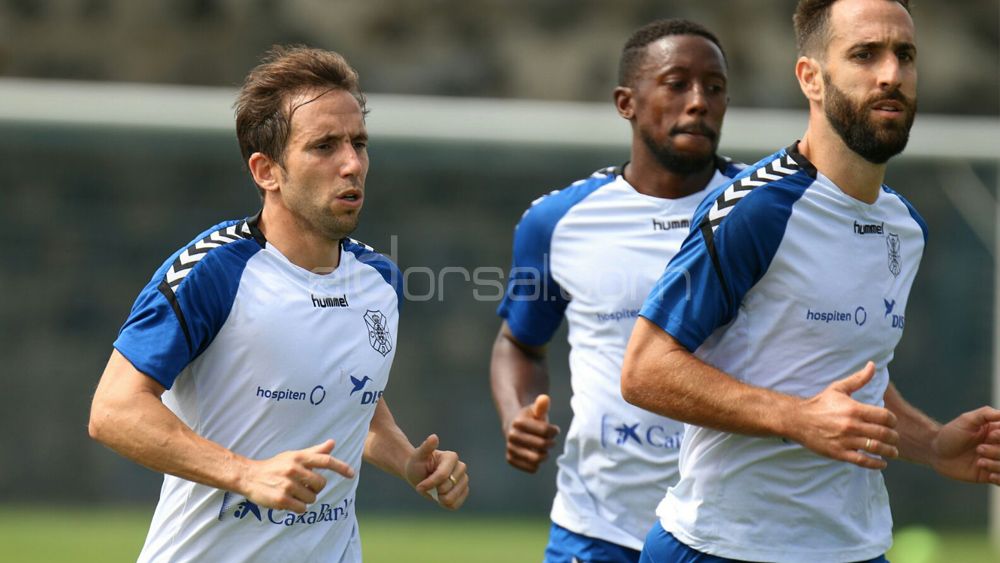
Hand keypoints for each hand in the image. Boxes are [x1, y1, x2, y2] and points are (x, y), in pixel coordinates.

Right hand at [240, 439, 354, 512]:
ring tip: (293, 493)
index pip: (325, 461)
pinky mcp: (281, 499)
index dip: (341, 467)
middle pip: (321, 484)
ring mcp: (287, 485)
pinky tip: (289, 501)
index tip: (351, 474)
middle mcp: (294, 469)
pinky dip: (299, 508)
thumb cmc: (276, 466)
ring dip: (306, 499)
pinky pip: (302, 509)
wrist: (249, 476)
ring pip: (312, 498)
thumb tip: (333, 443)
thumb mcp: (294, 455)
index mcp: (299, 457)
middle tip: (304, 486)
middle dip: (316, 488)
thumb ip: (315, 452)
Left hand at [404, 434, 468, 509]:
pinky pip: (456, 504)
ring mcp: (464, 480)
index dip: (429, 483)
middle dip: (434, 490)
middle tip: (427, 486)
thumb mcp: (418, 456)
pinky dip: (446, 504)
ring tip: (435, 491)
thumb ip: (426, 448)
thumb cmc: (417, 464)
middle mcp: (461, 467)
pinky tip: (440, 498)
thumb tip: (434, 437)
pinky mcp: (464, 491)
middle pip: (448, 487)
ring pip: (453, 497)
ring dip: (439, 498)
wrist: (418, 474)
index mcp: (451, 457)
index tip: (418, 487)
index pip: (443, 475)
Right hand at [503, 395, 559, 472]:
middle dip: (551, 443)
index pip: (545, 431)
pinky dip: (537, 464)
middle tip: (551, 442)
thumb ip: (541, 405)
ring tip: (544, 450)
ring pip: (537, 459)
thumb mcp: (536, 410)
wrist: (514, 429)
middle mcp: (511, 436)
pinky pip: (532, 468)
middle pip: (542, 445)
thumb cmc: (530, 419)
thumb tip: (544, 398)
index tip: (555, 430)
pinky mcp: (510, 460)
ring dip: (545, 455)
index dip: (554, 431)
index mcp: (518, 422)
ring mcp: (510, 448)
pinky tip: (536, 455)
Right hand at [789, 362, 898, 469]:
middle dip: (894, 437)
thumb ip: (859, 379)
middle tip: (895, 438)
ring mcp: (845, 440)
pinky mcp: (839, 453)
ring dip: (889, 451)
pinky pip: (863, 461)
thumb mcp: (838, 388)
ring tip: (893, 451)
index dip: (893, 421)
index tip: (892, 423)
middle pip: (884, 433)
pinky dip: (876, 463)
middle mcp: (851, 425)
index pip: (884, 416)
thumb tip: (873, 365)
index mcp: (854, 409)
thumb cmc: (820, 403)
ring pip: (876, 448)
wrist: (798, 419)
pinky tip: (882, 462)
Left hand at [933, 407, 999, 483]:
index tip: (991, 435)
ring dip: (996, 464)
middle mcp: (998, 446)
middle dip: (998, 451)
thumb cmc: (950, 433)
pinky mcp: (988, 475)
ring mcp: (995, 461)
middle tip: (979, 449)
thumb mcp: (967, 420)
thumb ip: (986, 414)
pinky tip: (989, 475)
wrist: (935, 452)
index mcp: (997, 432)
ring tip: (979, 461)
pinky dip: (999, 479)